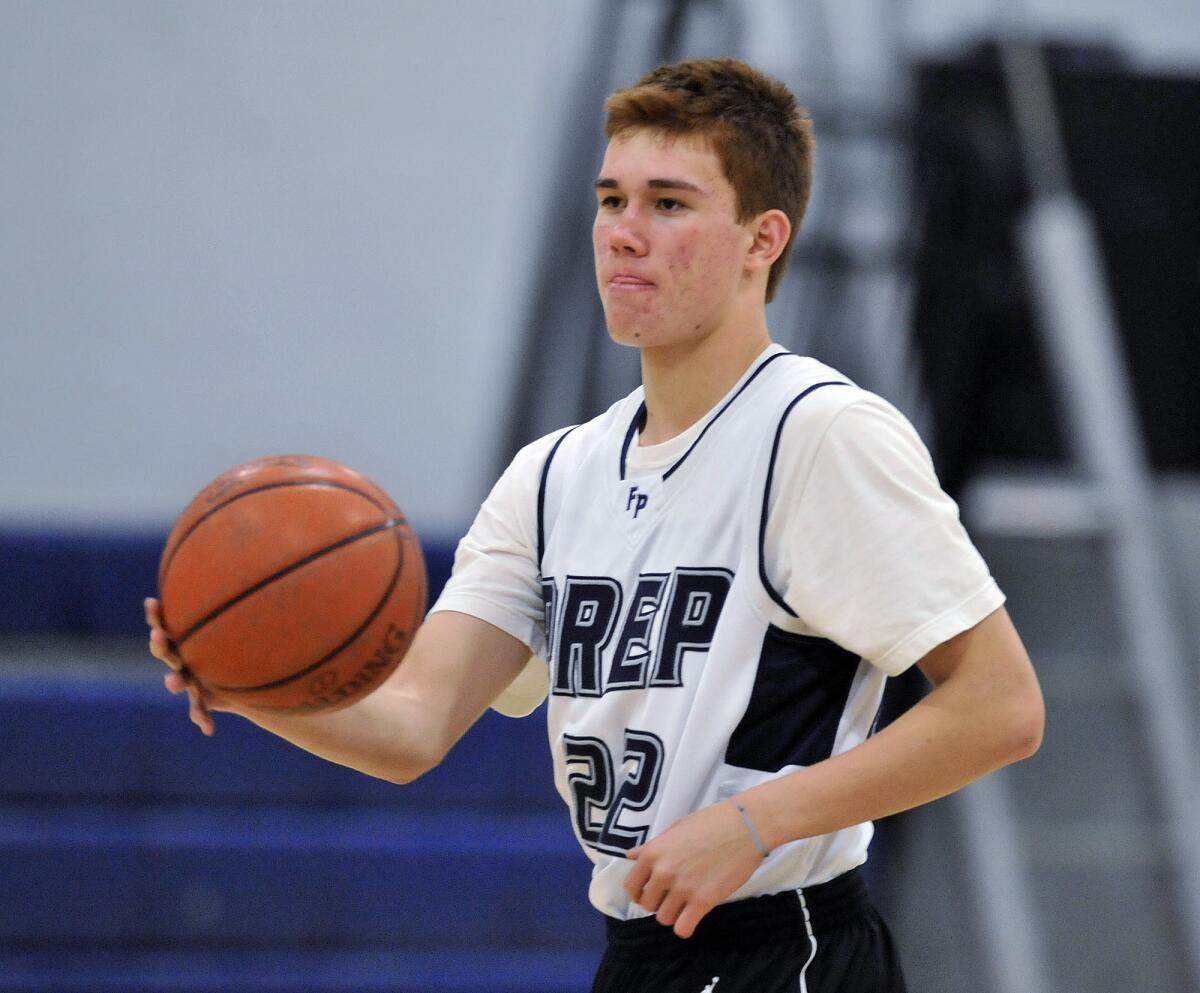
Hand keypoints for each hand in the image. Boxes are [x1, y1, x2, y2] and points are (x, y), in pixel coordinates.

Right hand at [145, 596, 230, 735]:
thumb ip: (239, 606)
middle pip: (165, 650)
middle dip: (160, 643)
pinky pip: (198, 707)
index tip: (151, 602)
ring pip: (177, 679)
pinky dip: (202, 716)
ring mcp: (190, 679)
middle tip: (158, 635)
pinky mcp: (200, 698)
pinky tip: (207, 727)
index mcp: (185, 639)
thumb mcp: (237, 626)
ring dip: (174, 680)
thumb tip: (257, 566)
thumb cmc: (238, 645)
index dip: (156, 615)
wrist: (244, 678)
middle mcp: (182, 658)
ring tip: (172, 683)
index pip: (165, 623)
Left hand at [623, 798, 764, 938]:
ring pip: (664, 918)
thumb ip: (651, 847)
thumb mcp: (675, 828)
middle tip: (673, 895)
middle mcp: (662, 872)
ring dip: (673, 914)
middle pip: (648, 904)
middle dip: (658, 902)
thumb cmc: (711, 822)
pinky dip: (686, 926)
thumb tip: (629, 856)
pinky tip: (694, 916)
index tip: (650, 892)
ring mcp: (682, 888)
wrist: (745, 826)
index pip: (631, 885)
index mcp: (652, 853)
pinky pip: (683, 929)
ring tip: (685, 904)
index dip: (639, 891)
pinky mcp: (703, 901)